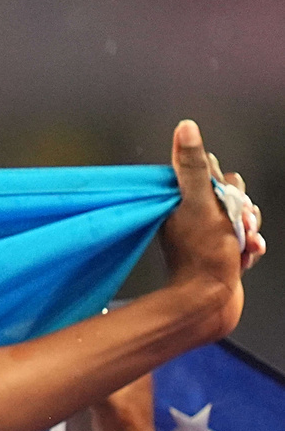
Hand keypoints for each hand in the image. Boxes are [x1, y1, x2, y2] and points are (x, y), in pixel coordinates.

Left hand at [157, 120, 263, 338]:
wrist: (210, 301)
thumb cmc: (203, 255)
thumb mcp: (199, 203)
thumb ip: (192, 167)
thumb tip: (185, 128)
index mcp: (180, 201)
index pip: (210, 174)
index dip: (227, 185)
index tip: (227, 200)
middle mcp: (191, 216)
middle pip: (233, 195)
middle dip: (244, 209)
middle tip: (238, 226)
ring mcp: (207, 235)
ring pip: (243, 217)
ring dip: (250, 230)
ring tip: (241, 244)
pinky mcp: (220, 252)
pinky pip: (246, 240)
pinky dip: (250, 247)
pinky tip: (246, 256)